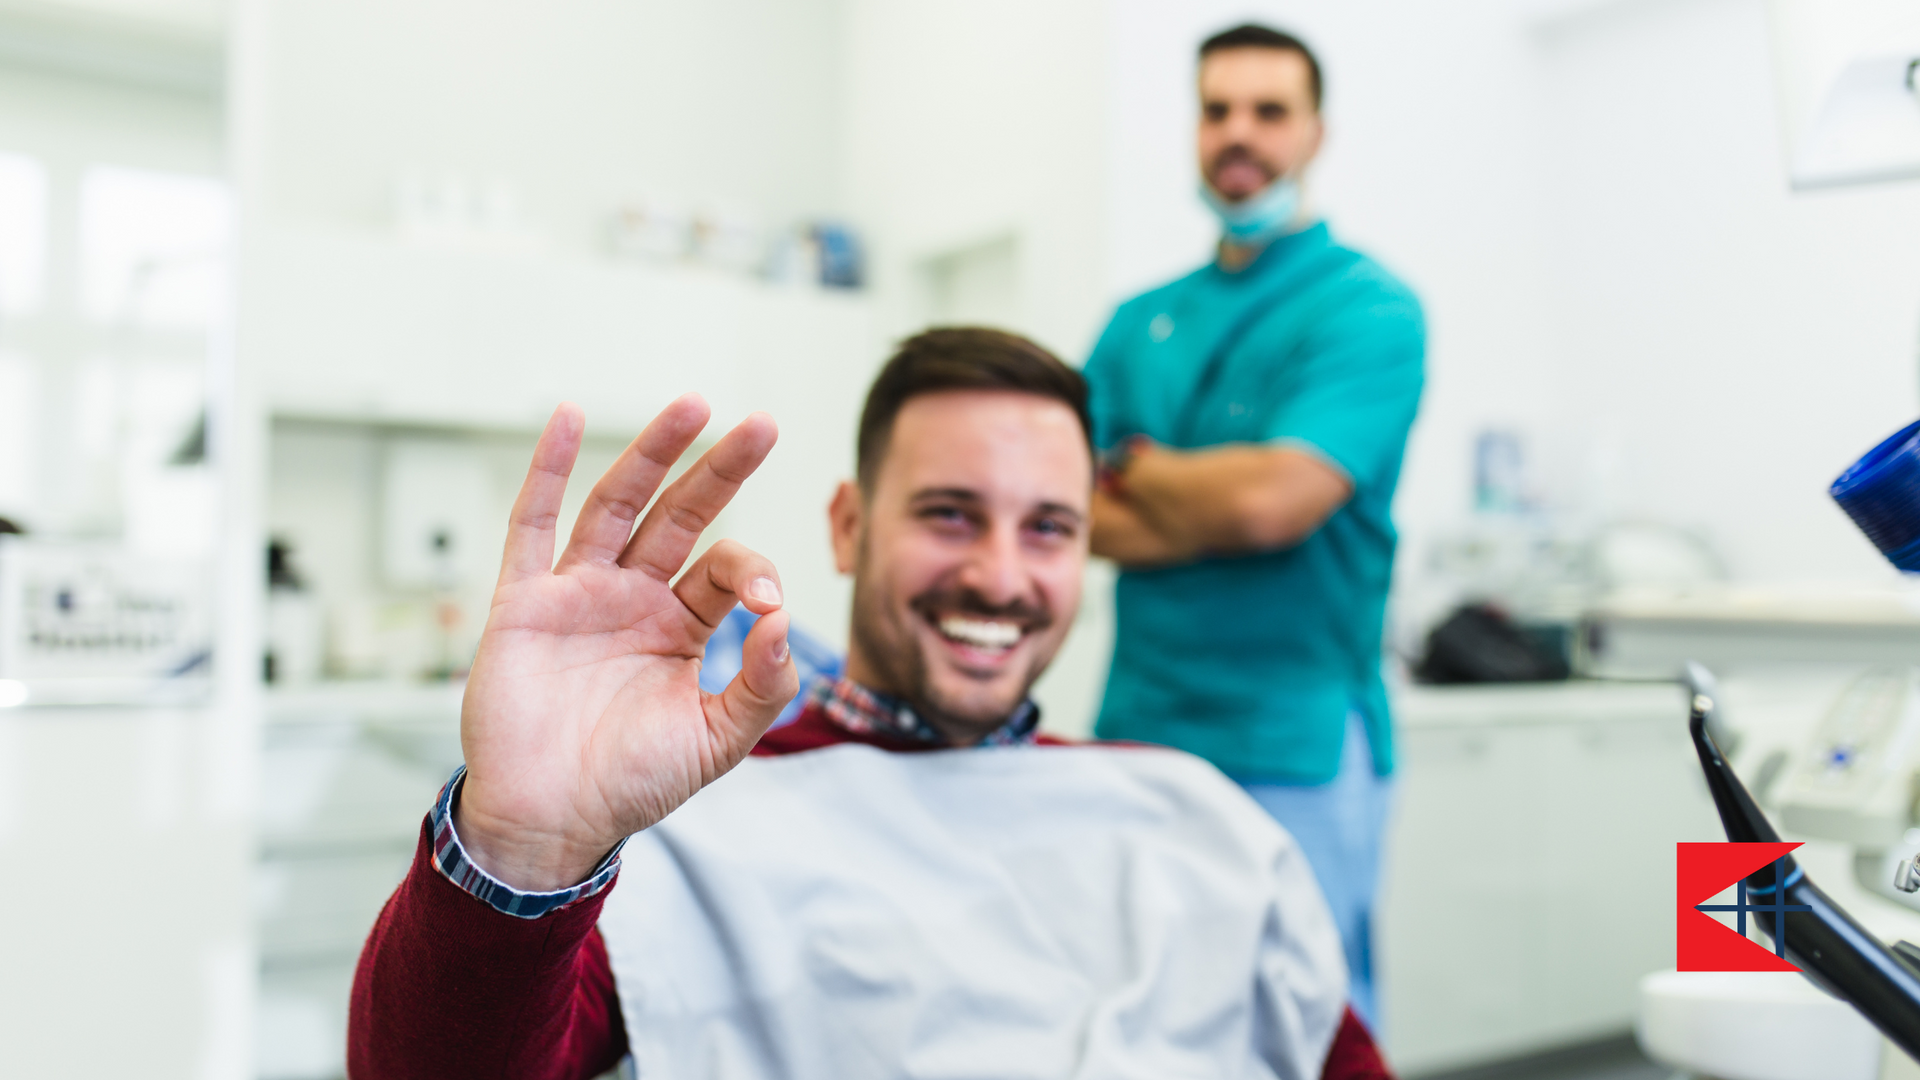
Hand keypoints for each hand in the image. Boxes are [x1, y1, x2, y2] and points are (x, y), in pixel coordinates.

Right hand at [454, 395, 798, 890]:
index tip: (766, 603)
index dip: (751, 570)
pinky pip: (531, 524)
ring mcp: (577, 594)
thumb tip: (786, 620)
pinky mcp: (524, 603)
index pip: (724, 567)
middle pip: (680, 514)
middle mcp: (631, 598)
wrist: (551, 821)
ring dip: (652, 453)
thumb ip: (762, 684)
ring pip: (616, 504)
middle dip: (720, 468)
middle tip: (761, 424)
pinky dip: (547, 470)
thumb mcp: (718, 739)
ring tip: (692, 405)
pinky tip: (567, 418)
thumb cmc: (631, 784)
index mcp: (680, 626)